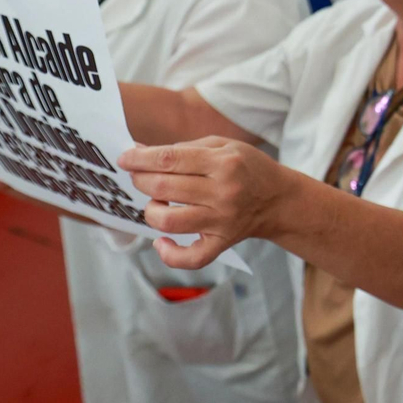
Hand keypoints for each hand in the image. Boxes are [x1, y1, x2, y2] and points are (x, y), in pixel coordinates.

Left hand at [118, 137, 292, 269]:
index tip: (124, 158)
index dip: (140, 159)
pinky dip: (169, 254)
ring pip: (168, 221)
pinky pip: (190, 257)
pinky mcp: (221, 243)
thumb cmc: (247, 167)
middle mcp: (223, 192)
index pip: (169, 159)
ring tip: (155, 202)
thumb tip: (141, 154)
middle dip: (140, 179)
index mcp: (223, 162)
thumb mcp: (223, 145)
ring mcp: (222, 220)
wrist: (278, 199)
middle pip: (164, 187)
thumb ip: (184, 148)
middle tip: (137, 176)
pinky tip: (161, 242)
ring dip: (150, 210)